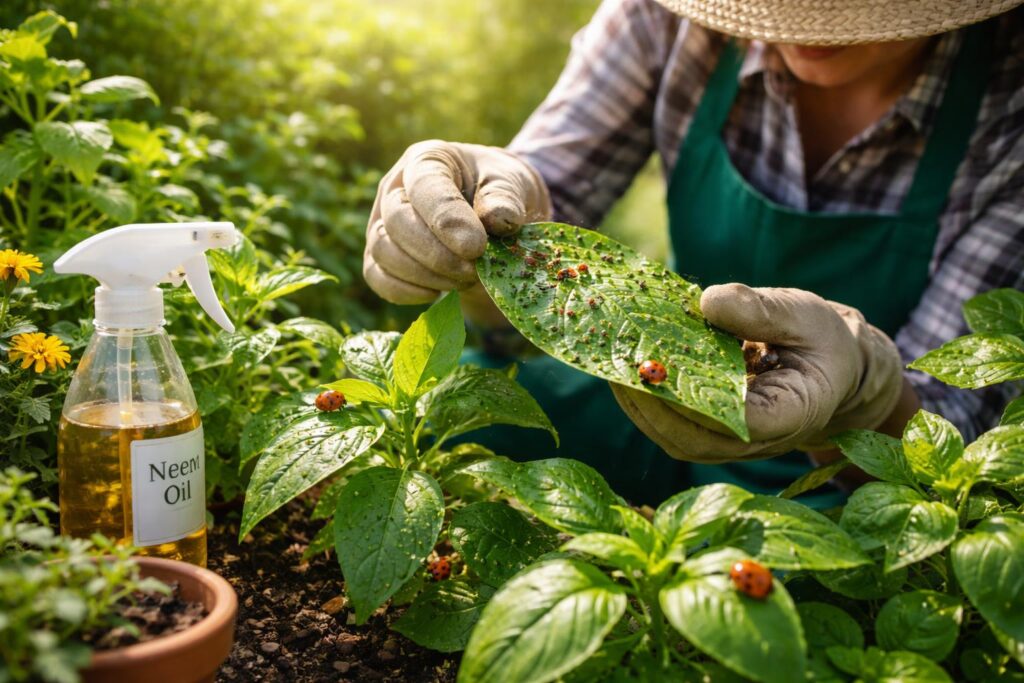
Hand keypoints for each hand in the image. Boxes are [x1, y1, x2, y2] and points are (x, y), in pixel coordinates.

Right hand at [364, 140, 550, 303]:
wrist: (489, 213)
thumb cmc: (497, 191)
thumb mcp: (512, 183)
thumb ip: (505, 198)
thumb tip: (499, 220)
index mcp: (427, 160)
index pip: (425, 186)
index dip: (446, 219)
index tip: (476, 247)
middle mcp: (395, 188)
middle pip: (396, 221)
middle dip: (436, 254)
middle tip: (474, 270)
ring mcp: (382, 222)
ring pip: (383, 252)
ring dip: (424, 275)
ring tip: (463, 279)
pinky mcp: (380, 256)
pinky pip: (378, 278)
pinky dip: (406, 292)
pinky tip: (438, 293)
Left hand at [611, 284, 903, 462]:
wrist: (832, 365)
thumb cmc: (820, 338)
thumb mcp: (803, 314)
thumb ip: (761, 310)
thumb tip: (708, 301)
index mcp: (794, 412)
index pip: (742, 422)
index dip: (698, 402)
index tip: (663, 371)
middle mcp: (761, 441)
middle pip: (696, 441)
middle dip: (652, 406)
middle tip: (619, 365)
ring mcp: (733, 444)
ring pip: (677, 439)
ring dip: (640, 406)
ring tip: (612, 364)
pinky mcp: (711, 434)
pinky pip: (673, 427)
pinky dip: (645, 402)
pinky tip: (625, 369)